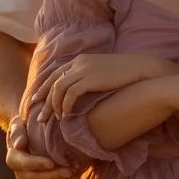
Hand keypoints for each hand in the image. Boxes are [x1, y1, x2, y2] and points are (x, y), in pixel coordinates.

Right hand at [5, 116, 85, 178]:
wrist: (31, 134)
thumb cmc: (24, 126)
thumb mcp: (17, 124)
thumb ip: (17, 132)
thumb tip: (19, 145)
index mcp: (14, 159)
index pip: (23, 164)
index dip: (37, 165)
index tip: (51, 163)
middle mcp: (23, 173)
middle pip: (37, 178)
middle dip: (53, 176)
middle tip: (69, 171)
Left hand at [35, 53, 173, 116]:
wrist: (141, 69)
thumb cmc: (125, 75)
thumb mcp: (102, 73)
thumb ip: (88, 79)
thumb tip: (79, 94)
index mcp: (80, 60)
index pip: (54, 74)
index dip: (43, 88)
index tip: (36, 101)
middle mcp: (78, 63)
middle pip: (52, 82)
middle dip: (43, 100)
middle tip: (38, 116)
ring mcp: (84, 69)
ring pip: (59, 88)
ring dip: (54, 105)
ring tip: (54, 119)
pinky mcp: (90, 78)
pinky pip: (70, 94)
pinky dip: (65, 105)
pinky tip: (66, 115)